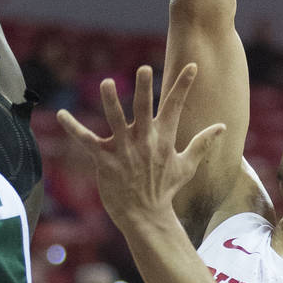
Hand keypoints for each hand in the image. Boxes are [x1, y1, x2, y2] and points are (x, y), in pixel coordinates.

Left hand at [56, 64, 224, 231]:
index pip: (175, 106)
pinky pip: (87, 140)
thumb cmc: (165, 189)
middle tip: (143, 68)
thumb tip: (222, 126)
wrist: (146, 217)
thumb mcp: (187, 165)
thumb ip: (202, 143)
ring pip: (116, 120)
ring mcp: (124, 150)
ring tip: (106, 82)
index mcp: (163, 138)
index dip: (184, 85)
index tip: (192, 65)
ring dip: (111, 101)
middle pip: (144, 109)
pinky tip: (61, 114)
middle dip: (144, 88)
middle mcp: (144, 141)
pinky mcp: (105, 160)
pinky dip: (73, 128)